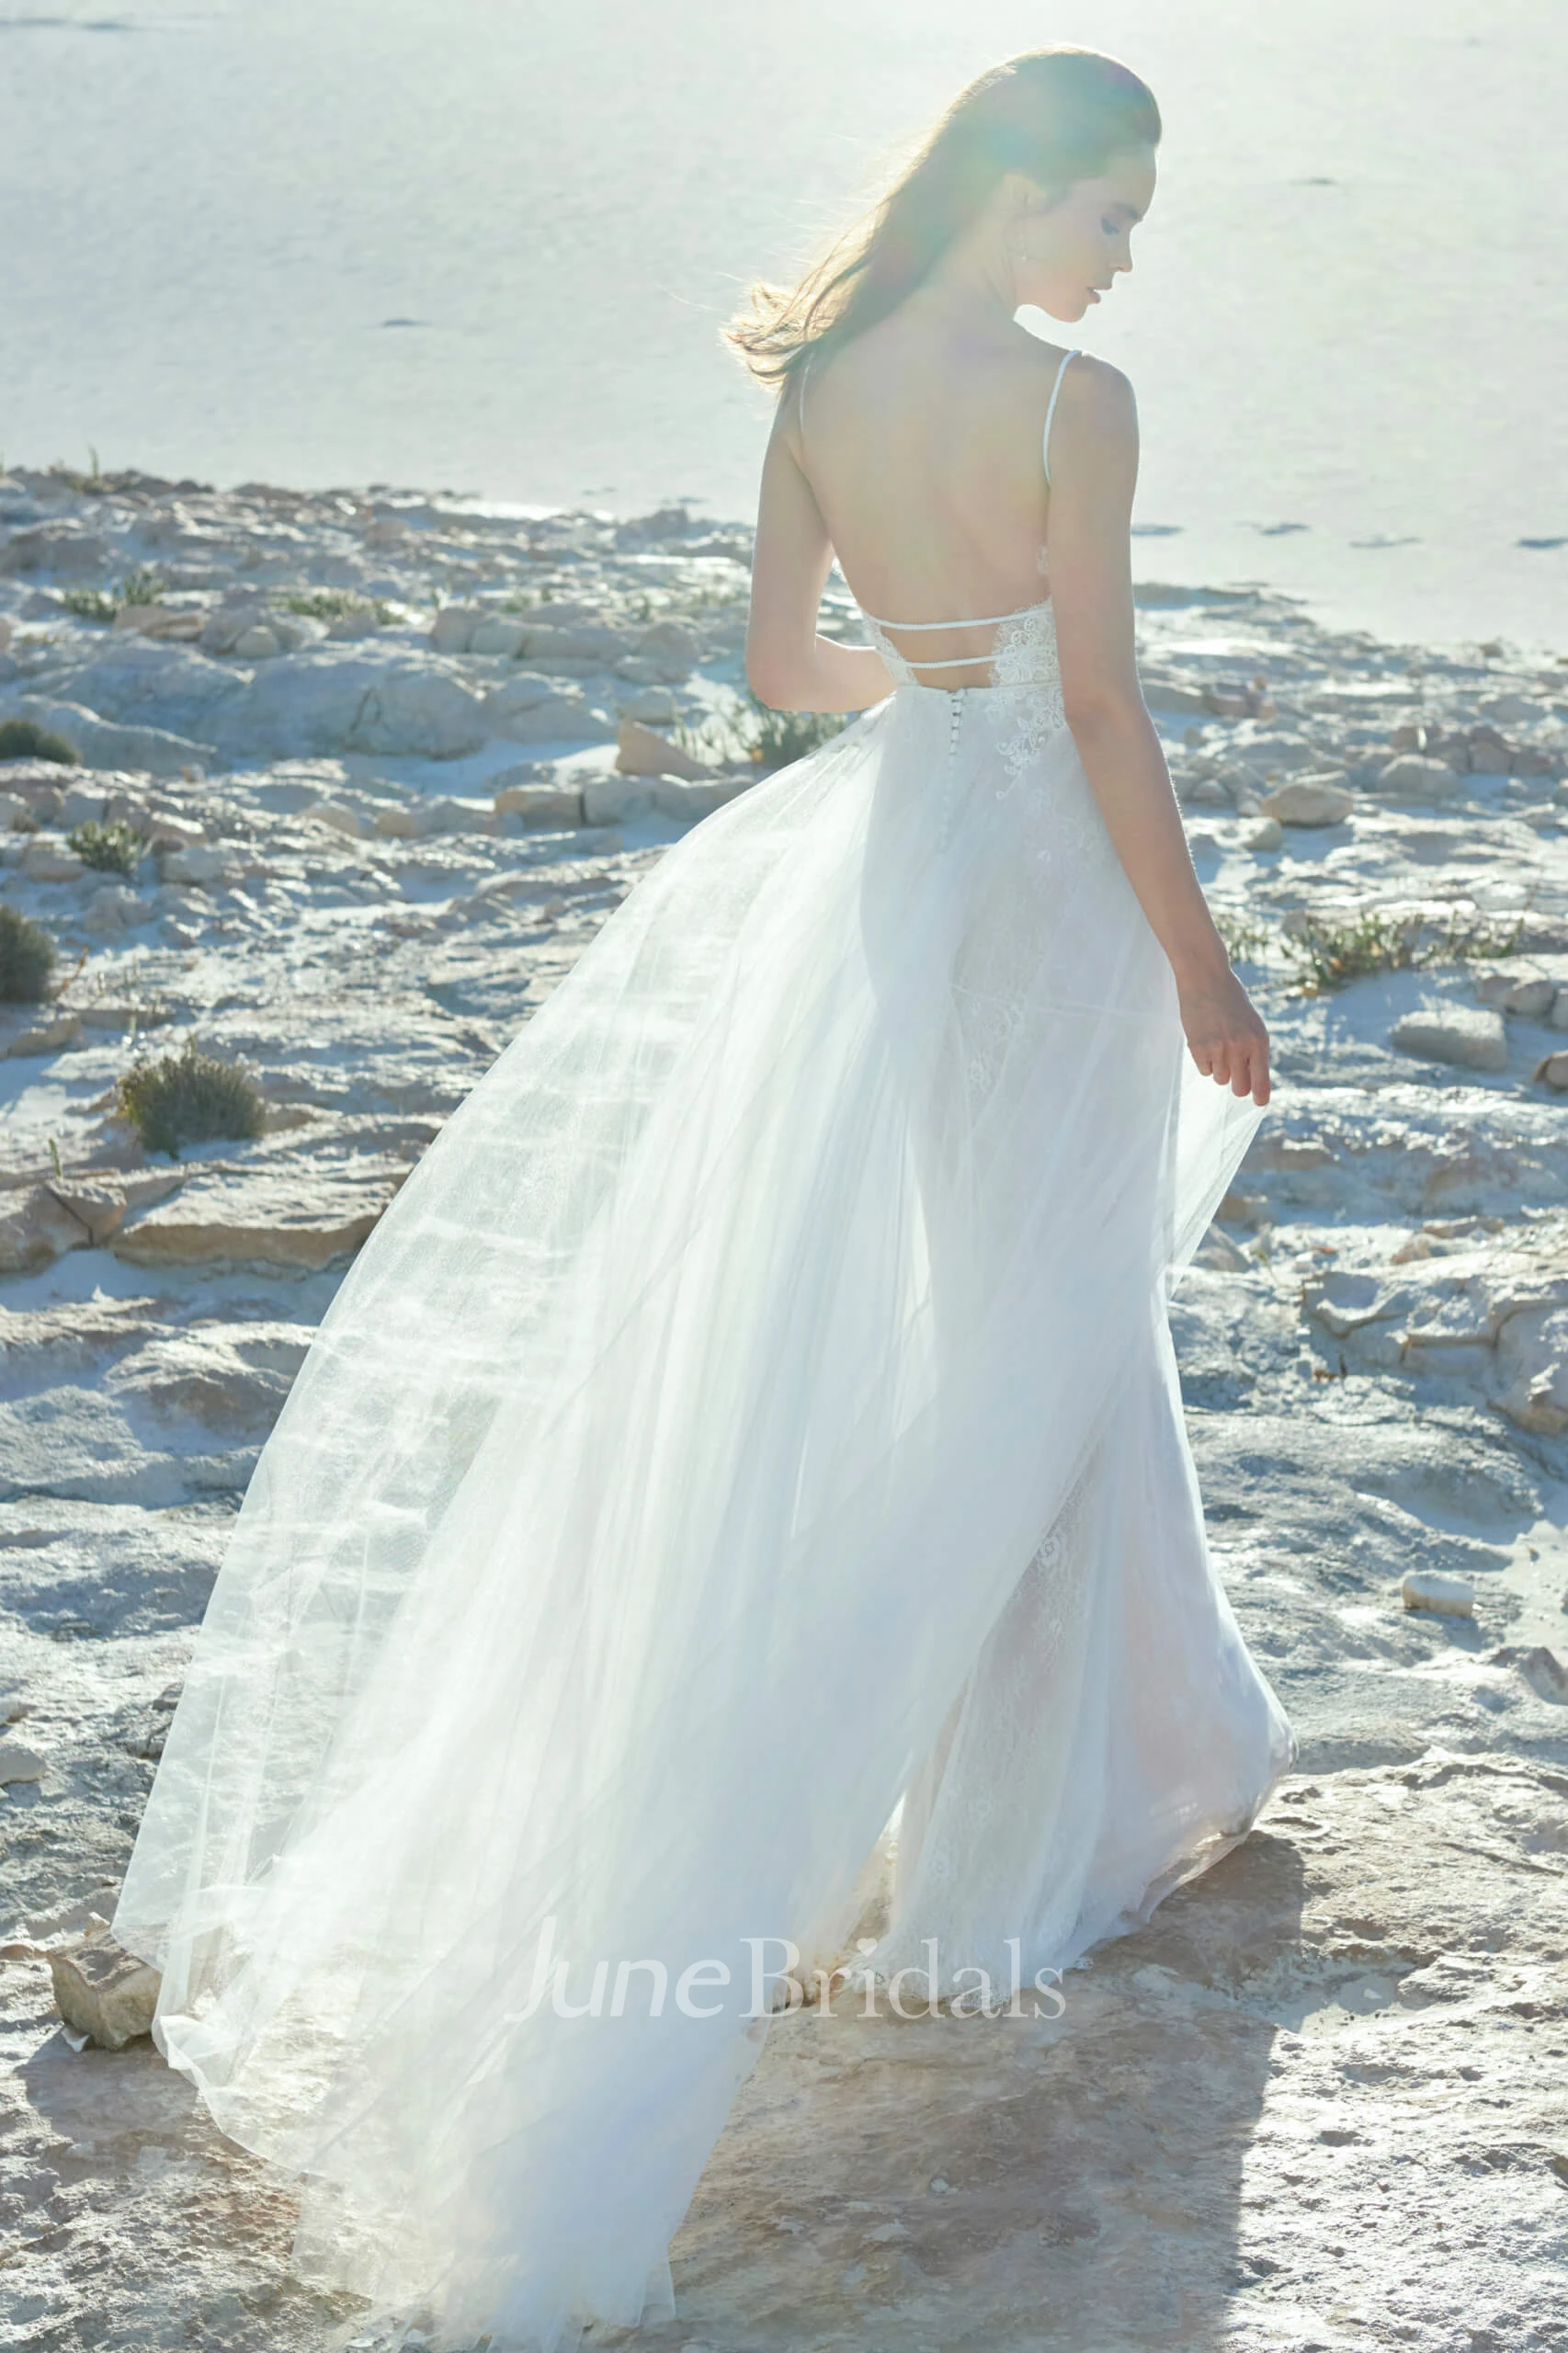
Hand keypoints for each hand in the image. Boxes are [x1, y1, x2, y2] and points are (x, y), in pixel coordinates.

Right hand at [1175, 962, 1270, 1106]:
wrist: (1206, 979)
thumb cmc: (1231, 1001)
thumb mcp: (1251, 1024)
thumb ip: (1254, 1051)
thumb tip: (1252, 1083)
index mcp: (1258, 1041)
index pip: (1261, 1080)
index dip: (1260, 1096)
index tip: (1259, 1103)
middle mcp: (1241, 1048)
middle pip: (1239, 1088)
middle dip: (1236, 1084)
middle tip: (1233, 1073)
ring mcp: (1219, 1049)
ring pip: (1220, 1079)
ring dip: (1219, 1068)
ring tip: (1217, 1044)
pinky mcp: (1198, 1048)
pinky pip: (1204, 1070)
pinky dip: (1204, 1060)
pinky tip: (1205, 1039)